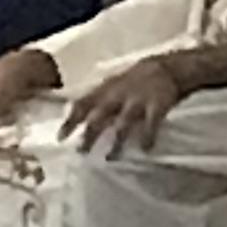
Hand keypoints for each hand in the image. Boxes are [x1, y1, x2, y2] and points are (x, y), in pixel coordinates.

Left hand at [65, 54, 192, 156]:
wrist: (166, 67)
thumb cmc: (135, 79)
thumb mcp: (112, 84)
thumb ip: (96, 98)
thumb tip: (72, 113)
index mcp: (106, 90)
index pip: (82, 104)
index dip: (70, 121)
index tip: (59, 138)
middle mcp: (118, 95)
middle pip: (99, 116)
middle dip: (89, 134)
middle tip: (80, 152)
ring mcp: (138, 100)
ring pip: (123, 123)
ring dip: (116, 142)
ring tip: (110, 158)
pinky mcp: (157, 105)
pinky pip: (152, 123)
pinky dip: (148, 136)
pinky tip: (145, 149)